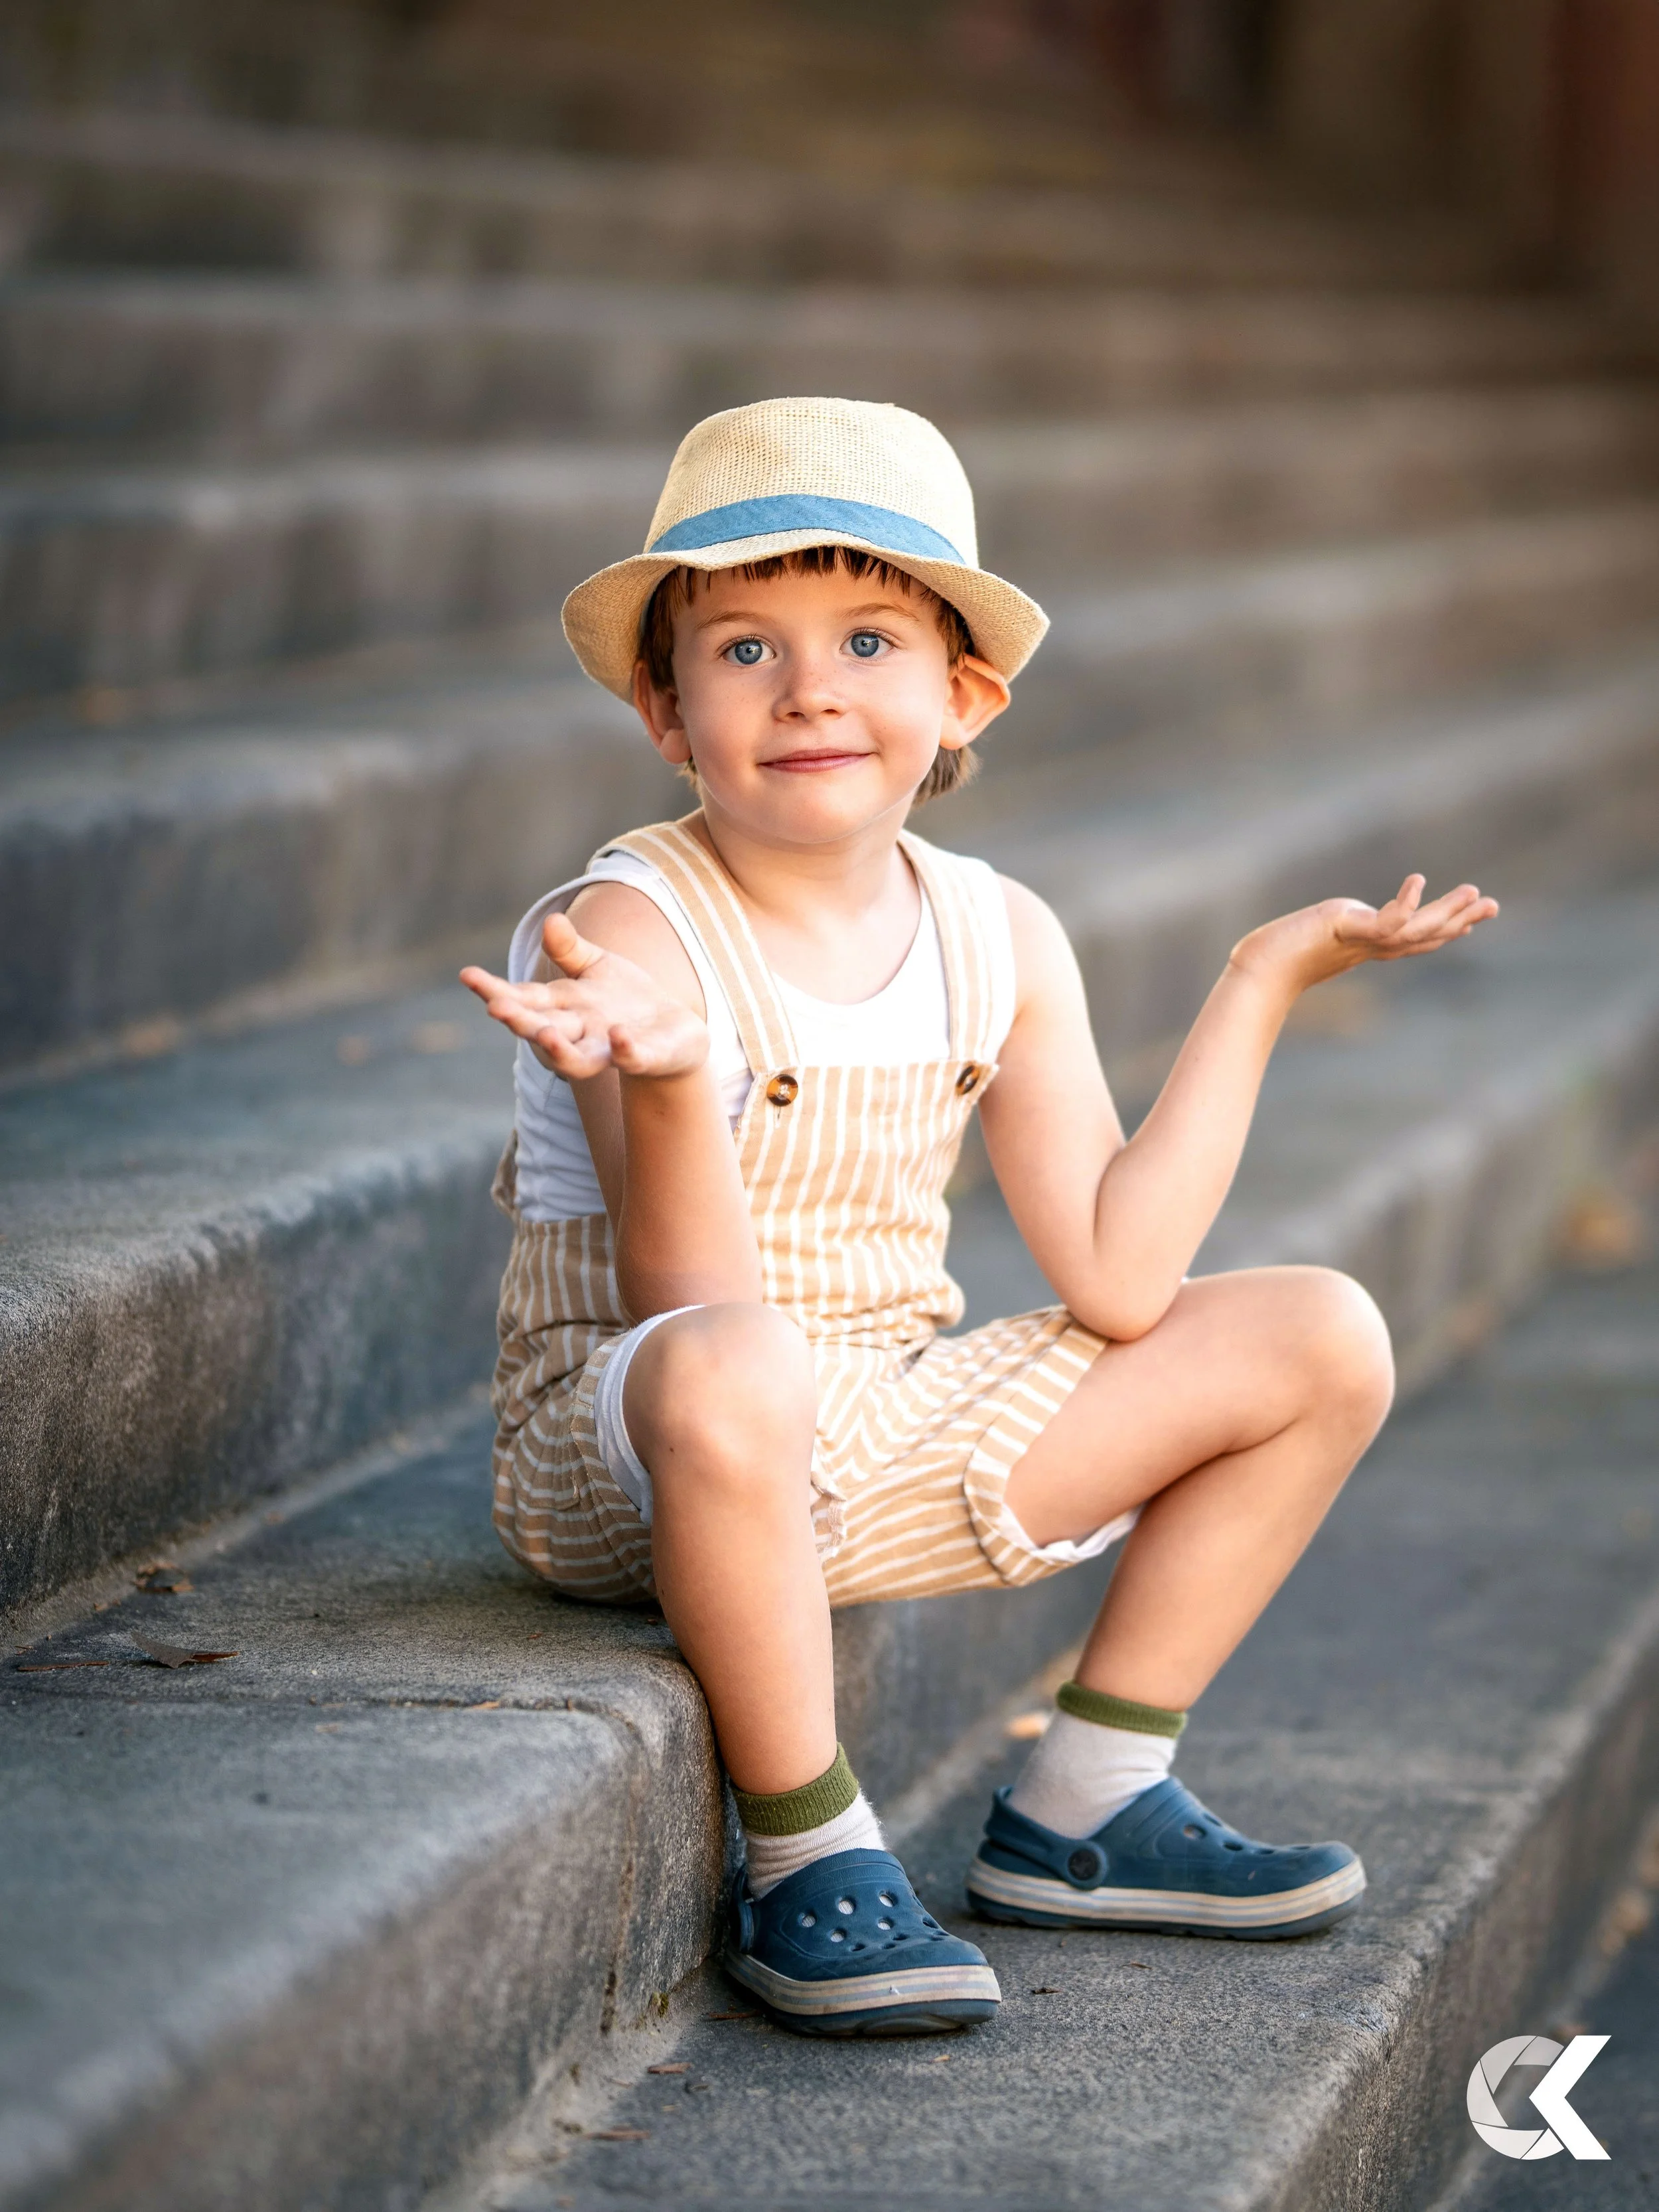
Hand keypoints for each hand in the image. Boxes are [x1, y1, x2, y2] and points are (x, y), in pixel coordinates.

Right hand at [460, 911, 709, 1079]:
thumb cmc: (626, 999)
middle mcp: (579, 1032)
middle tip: (495, 1008)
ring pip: (577, 1058)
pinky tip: (619, 1035)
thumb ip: (570, 950)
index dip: (495, 989)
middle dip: (520, 1020)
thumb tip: (550, 920)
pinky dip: (624, 1049)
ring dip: (559, 1049)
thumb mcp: (597, 967)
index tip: (467, 975)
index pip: (525, 998)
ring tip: (543, 1036)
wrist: (676, 1033)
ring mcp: (609, 1049)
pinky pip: (632, 1058)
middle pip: (543, 1028)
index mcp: (564, 1006)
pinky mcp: (645, 1057)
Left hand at [1231, 875, 1499, 1002]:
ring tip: (1474, 893)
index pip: (1416, 939)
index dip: (1445, 930)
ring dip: (1447, 912)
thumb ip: (1332, 931)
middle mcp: (1371, 947)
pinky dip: (1405, 903)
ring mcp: (1362, 940)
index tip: (1471, 921)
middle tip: (1493, 906)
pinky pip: (1385, 920)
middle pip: (1425, 936)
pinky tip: (1418, 881)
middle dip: (1460, 921)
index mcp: (1368, 947)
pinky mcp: (1347, 931)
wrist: (1259, 968)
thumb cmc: (1278, 955)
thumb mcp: (1315, 937)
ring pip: (1416, 929)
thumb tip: (1335, 924)